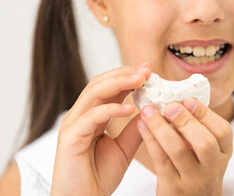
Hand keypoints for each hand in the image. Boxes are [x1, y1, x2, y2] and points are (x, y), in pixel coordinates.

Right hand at [51, 63, 151, 195]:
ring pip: (94, 93)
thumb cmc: (98, 175)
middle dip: (124, 73)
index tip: (149, 69)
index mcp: (93, 115)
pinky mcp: (70, 137)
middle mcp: (81, 115)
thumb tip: (151, 111)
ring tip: (140, 80)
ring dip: (118, 83)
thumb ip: (134, 128)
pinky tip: (130, 108)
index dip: (128, 76)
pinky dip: (111, 109)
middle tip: (146, 70)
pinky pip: (91, 116)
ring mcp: (73, 124)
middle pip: (100, 83)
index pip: (109, 87)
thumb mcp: (124, 148)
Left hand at [137, 99, 232, 195]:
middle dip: (186, 120)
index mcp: (223, 153)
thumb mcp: (209, 151)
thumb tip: (179, 98)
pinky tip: (142, 125)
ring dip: (161, 127)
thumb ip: (199, 128)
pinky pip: (160, 159)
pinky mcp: (172, 186)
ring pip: (178, 150)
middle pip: (205, 143)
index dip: (205, 114)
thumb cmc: (198, 168)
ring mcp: (192, 179)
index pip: (223, 131)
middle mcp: (211, 168)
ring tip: (149, 111)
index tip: (188, 100)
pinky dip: (150, 139)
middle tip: (169, 106)